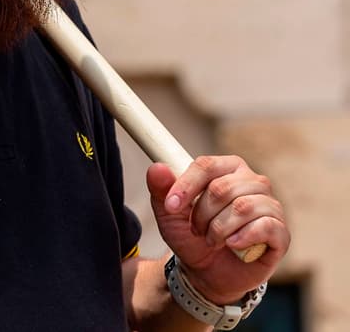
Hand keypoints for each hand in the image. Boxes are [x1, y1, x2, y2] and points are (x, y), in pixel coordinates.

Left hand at [146, 156, 289, 303]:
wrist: (206, 271)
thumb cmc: (191, 234)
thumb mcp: (169, 214)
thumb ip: (161, 189)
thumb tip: (157, 168)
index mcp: (227, 168)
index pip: (207, 165)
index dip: (186, 186)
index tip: (171, 206)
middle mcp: (253, 182)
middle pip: (222, 189)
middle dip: (201, 215)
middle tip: (196, 230)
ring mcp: (270, 206)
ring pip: (243, 207)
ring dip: (218, 229)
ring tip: (212, 240)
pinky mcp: (281, 232)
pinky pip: (266, 226)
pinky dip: (242, 238)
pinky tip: (233, 245)